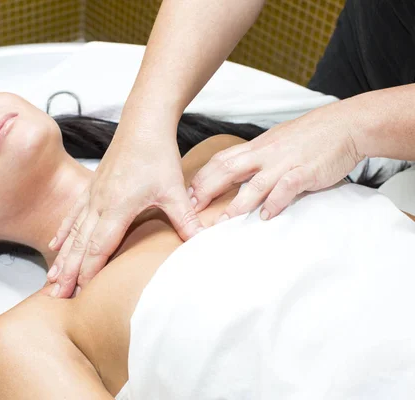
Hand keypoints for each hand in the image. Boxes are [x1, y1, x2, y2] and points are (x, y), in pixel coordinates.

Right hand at [47, 117, 203, 297]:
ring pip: (73, 233)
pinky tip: (54, 243)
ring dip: (62, 257)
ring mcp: (93, 195)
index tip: (81, 293)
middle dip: (69, 272)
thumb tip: (201, 242)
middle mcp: (99, 204)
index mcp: (118, 207)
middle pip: (80, 245)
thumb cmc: (158, 154)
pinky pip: (73, 214)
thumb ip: (185, 218)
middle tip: (57, 295)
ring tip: (51, 278)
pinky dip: (63, 231)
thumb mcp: (174, 189)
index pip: (99, 247)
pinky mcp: (92, 187)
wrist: (143, 123)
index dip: (90, 271)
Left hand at [189, 102, 364, 221]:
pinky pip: (286, 187)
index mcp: (257, 147)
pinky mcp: (305, 172)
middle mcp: (266, 154)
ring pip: (254, 184)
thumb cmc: (310, 136)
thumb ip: (255, 157)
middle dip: (207, 189)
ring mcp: (285, 163)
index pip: (222, 160)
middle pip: (228, 170)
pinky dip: (275, 202)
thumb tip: (235, 172)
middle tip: (192, 208)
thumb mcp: (276, 141)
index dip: (203, 177)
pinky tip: (266, 217)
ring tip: (223, 223)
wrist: (345, 125)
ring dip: (236, 205)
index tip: (188, 194)